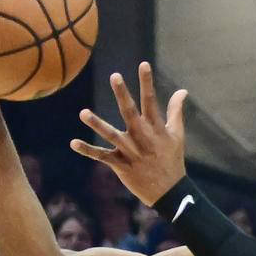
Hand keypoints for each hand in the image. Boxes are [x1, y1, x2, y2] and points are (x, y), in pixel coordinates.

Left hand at [70, 62, 187, 205]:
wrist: (169, 191)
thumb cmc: (172, 160)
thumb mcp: (177, 135)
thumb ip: (176, 111)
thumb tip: (182, 90)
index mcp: (156, 129)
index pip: (151, 101)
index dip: (147, 82)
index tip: (143, 64)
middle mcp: (142, 137)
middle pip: (130, 112)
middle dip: (123, 94)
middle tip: (115, 76)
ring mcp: (131, 151)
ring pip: (111, 135)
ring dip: (97, 124)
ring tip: (83, 113)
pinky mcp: (121, 165)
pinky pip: (102, 156)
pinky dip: (87, 150)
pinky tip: (73, 142)